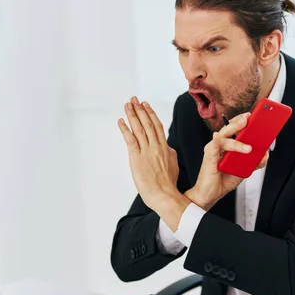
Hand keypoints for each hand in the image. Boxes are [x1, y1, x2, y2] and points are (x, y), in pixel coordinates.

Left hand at [118, 97, 181, 211]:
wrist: (165, 195)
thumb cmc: (168, 185)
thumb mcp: (173, 165)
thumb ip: (169, 154)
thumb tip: (168, 148)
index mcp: (165, 148)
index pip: (157, 126)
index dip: (150, 114)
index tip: (145, 105)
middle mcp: (156, 146)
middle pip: (148, 123)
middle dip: (140, 110)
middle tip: (134, 99)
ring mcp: (146, 151)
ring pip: (139, 128)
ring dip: (132, 115)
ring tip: (127, 104)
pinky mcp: (137, 158)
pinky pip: (130, 140)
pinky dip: (125, 129)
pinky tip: (121, 121)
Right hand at [187, 112, 268, 209]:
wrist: (211, 194)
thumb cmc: (223, 180)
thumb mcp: (243, 170)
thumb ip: (253, 161)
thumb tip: (264, 155)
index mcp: (227, 146)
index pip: (235, 129)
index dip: (243, 121)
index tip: (254, 116)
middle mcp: (219, 145)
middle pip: (229, 129)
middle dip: (239, 122)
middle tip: (249, 119)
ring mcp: (213, 150)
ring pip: (224, 137)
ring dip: (237, 141)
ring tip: (248, 148)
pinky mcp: (208, 158)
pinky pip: (213, 147)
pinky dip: (217, 142)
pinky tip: (218, 137)